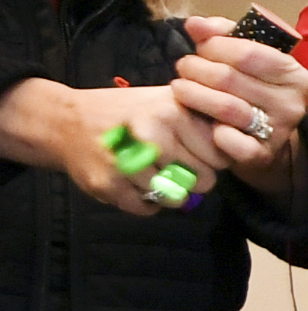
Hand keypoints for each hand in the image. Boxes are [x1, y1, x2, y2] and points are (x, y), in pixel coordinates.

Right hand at [49, 83, 225, 214]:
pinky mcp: (109, 183)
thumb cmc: (128, 114)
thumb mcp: (167, 102)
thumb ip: (202, 121)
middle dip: (194, 180)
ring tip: (151, 173)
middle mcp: (153, 133)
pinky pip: (147, 208)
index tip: (198, 156)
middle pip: (203, 181)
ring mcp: (129, 159)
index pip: (220, 156)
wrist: (66, 121)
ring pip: (176, 197)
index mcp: (174, 111)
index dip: (213, 161)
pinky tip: (135, 184)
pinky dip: (145, 203)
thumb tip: (239, 148)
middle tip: (176, 169)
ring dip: (167, 192)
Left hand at [172, 22, 307, 178]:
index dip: (214, 46)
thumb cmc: (253, 88)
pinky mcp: (263, 155)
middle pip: (230, 78)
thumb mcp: (247, 58)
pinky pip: (233, 143)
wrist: (267, 138)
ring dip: (193, 95)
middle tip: (183, 67)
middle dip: (196, 68)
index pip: (247, 52)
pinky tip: (202, 123)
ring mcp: (280, 131)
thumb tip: (194, 24)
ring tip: (178, 88)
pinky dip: (214, 133)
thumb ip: (222, 35)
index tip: (200, 47)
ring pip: (226, 108)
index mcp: (294, 74)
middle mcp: (293, 103)